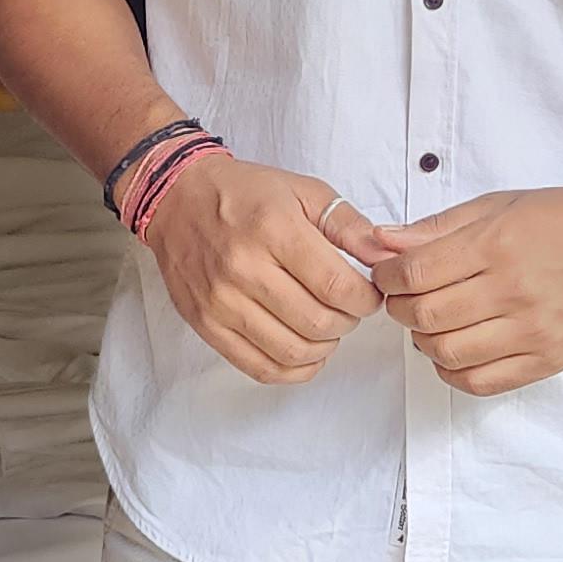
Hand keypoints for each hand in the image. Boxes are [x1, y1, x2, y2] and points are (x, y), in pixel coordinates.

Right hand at [142, 154, 382, 384]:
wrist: (176, 197)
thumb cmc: (243, 193)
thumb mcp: (304, 191)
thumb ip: (349, 225)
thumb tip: (387, 260)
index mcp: (274, 230)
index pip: (337, 287)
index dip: (365, 300)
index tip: (368, 294)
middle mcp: (244, 268)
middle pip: (319, 323)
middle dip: (348, 322)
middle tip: (349, 308)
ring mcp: (221, 301)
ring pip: (293, 351)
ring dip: (324, 347)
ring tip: (327, 327)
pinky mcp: (206, 325)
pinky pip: (259, 368)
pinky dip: (293, 370)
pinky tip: (306, 352)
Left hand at [359, 185, 562, 394]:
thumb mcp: (501, 206)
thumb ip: (439, 227)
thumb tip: (383, 241)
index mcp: (497, 244)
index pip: (415, 273)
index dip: (387, 277)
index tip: (389, 274)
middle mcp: (513, 290)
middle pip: (425, 316)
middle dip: (399, 309)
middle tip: (404, 299)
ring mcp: (532, 331)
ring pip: (447, 353)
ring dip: (424, 341)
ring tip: (432, 323)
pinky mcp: (547, 360)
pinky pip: (481, 382)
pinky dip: (452, 372)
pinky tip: (454, 352)